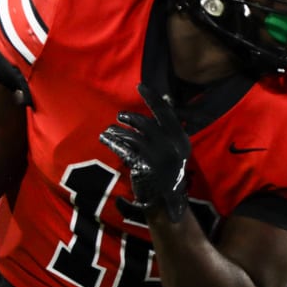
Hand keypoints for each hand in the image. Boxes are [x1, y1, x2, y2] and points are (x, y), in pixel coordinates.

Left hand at [99, 83, 190, 222]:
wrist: (165, 200)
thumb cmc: (167, 170)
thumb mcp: (174, 149)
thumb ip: (166, 129)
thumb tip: (163, 100)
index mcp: (180, 140)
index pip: (166, 114)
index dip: (152, 98)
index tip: (140, 85)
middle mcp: (171, 147)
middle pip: (146, 124)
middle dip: (130, 118)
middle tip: (120, 117)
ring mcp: (157, 159)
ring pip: (132, 137)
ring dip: (118, 132)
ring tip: (109, 131)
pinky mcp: (143, 168)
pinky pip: (124, 150)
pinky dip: (113, 143)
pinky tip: (106, 139)